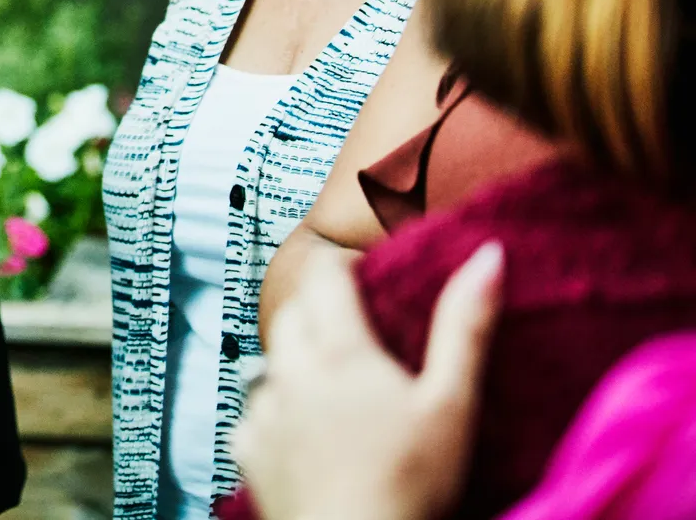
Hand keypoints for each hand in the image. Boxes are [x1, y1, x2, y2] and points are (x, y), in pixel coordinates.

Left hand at [233, 242, 502, 519]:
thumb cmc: (411, 483)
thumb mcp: (451, 404)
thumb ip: (465, 327)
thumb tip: (488, 254)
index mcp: (338, 351)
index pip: (324, 275)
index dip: (342, 264)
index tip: (366, 273)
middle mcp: (290, 371)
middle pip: (293, 313)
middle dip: (319, 308)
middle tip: (357, 327)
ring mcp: (263, 411)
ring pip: (270, 362)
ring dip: (296, 361)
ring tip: (333, 383)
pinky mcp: (248, 450)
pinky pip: (255, 413)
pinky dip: (276, 412)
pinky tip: (304, 432)